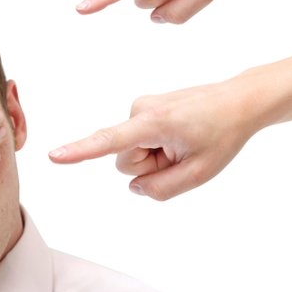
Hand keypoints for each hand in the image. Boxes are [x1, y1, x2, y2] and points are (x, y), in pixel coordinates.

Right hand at [48, 79, 259, 199]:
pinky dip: (156, 146)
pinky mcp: (141, 109)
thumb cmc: (222, 134)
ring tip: (182, 143)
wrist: (237, 102)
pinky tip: (178, 136)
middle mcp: (139, 110)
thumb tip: (134, 186)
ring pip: (131, 152)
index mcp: (153, 123)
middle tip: (181, 154)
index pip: (109, 142)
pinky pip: (138, 141)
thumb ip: (161, 189)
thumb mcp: (199, 174)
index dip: (79, 151)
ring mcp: (139, 107)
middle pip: (124, 160)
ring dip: (154, 156)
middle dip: (149, 166)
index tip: (54, 156)